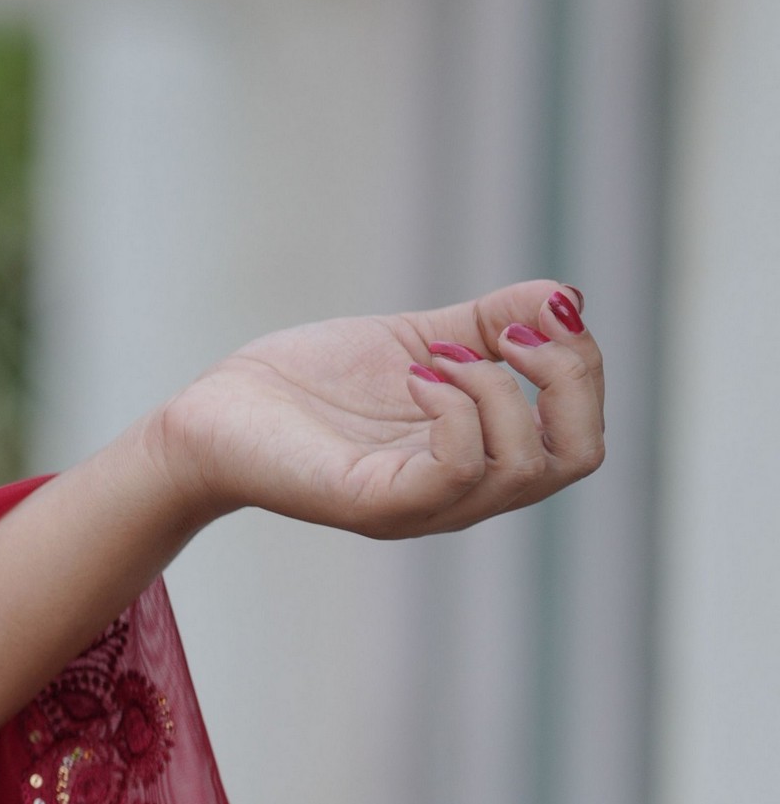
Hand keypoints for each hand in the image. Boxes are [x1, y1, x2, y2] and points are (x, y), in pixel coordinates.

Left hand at [145, 281, 603, 538]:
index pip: (582, 438)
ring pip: (520, 468)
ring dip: (495, 388)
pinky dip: (453, 411)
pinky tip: (417, 375)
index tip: (540, 313)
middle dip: (568, 378)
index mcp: (483, 458)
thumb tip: (570, 298)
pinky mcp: (372, 503)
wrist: (219, 412)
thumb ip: (493, 322)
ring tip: (437, 355)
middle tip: (509, 334)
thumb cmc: (315, 384)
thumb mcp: (422, 339)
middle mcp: (464, 494)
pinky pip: (451, 473)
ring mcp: (421, 505)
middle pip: (577, 458)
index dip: (584, 367)